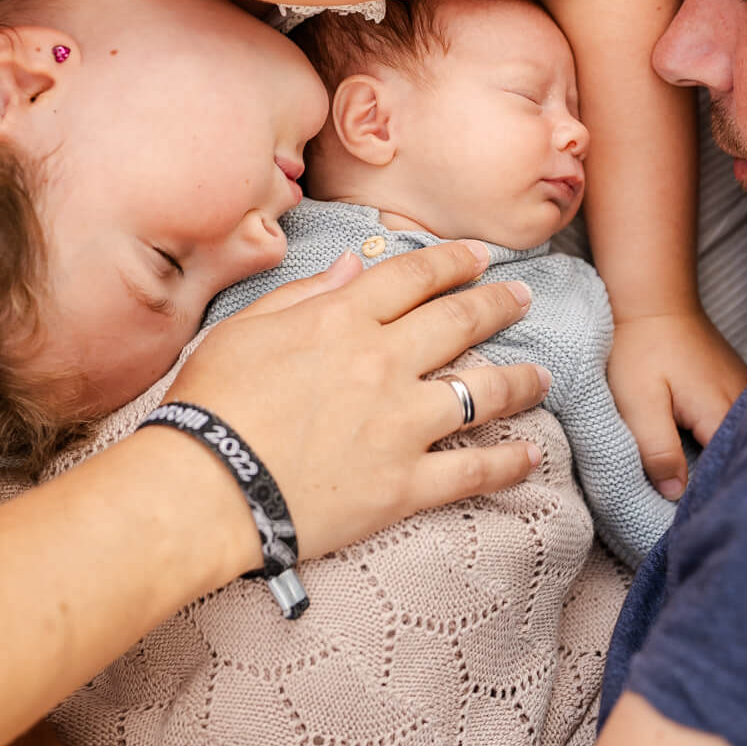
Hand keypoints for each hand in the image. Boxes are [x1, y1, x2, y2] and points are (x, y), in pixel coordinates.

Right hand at [164, 241, 553, 561]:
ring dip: (521, 379)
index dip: (452, 262)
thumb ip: (305, 292)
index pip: (414, 278)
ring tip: (543, 374)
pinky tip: (532, 456)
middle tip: (523, 296)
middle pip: (460, 323)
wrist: (203, 488)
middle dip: (499, 304)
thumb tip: (356, 263)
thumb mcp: (244, 328)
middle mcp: (383, 362)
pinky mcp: (404, 484)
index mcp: (342, 319)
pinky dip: (509, 463)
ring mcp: (401, 424)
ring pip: (483, 391)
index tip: (479, 256)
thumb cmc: (210, 405)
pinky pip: (473, 471)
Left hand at [606, 312, 746, 499]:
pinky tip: (708, 456)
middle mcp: (746, 404)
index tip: (693, 519)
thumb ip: (657, 450)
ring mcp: (746, 393)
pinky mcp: (737, 387)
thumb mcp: (638, 402)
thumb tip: (676, 495)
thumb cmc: (639, 349)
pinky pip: (739, 426)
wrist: (652, 300)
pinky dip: (725, 443)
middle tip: (702, 510)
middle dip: (725, 484)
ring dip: (727, 463)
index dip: (713, 498)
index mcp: (723, 413)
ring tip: (708, 487)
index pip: (731, 472)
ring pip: (744, 443)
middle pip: (744, 458)